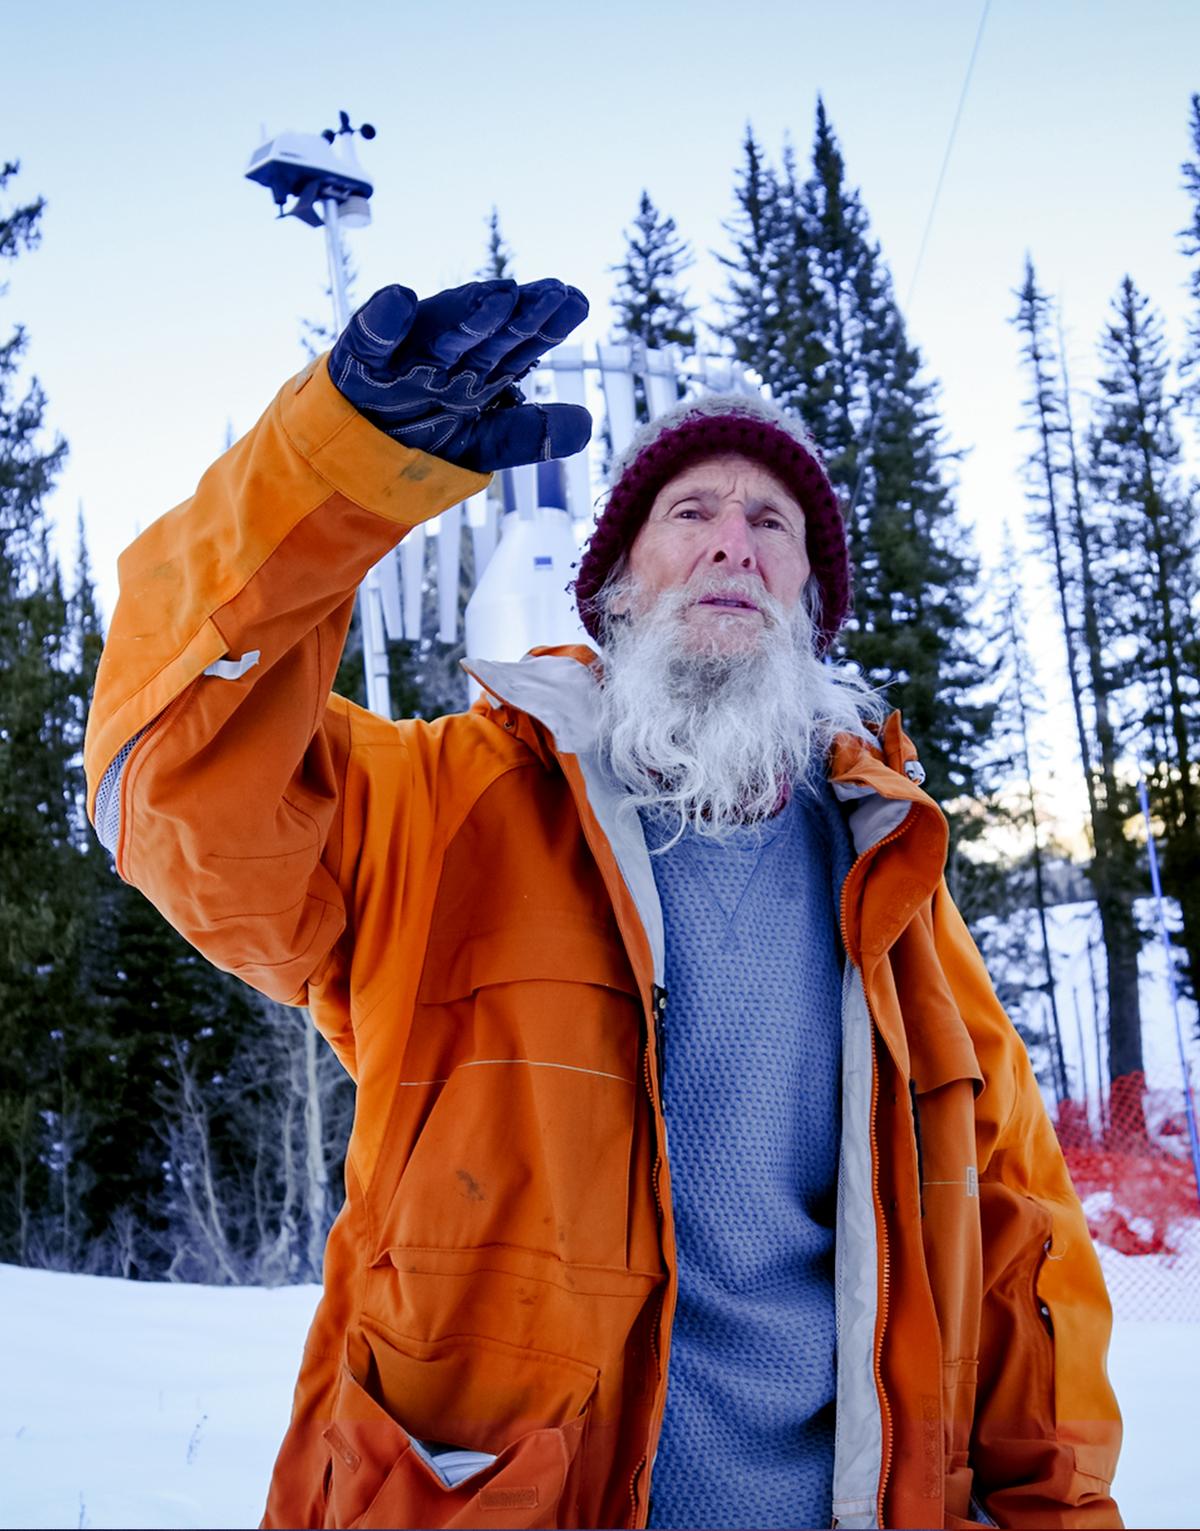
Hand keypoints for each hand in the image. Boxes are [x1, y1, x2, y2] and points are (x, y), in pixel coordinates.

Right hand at [328, 278, 591, 471]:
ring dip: (468, 312)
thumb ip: (530, 436)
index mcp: (479, 369)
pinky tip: (400, 300)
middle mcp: (448, 354)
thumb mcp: (482, 445)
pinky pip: (370, 339)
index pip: (520, 343)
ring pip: (441, 330)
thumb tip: (586, 425)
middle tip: (554, 293)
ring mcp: (405, 354)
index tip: (576, 301)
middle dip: (520, 311)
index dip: (548, 324)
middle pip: (488, 330)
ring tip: (500, 296)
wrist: (357, 460)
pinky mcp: (360, 362)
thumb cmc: (422, 440)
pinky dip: (382, 320)